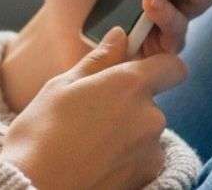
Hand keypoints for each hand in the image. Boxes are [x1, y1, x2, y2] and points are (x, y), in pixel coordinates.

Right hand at [0, 25, 185, 189]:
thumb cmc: (40, 135)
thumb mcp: (61, 86)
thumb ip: (99, 60)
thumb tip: (120, 35)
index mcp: (129, 85)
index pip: (172, 66)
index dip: (158, 67)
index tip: (137, 72)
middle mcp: (150, 116)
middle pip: (152, 102)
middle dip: (129, 105)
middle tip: (90, 116)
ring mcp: (151, 151)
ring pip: (146, 132)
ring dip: (127, 133)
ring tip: (88, 144)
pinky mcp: (148, 177)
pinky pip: (143, 159)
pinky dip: (127, 159)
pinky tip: (96, 163)